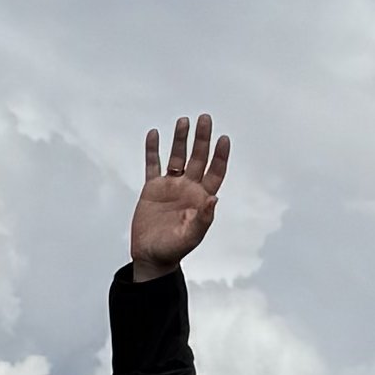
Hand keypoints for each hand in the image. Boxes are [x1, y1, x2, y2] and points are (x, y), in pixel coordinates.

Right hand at [129, 113, 230, 271]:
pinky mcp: (152, 188)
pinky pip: (153, 165)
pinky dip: (152, 150)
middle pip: (198, 158)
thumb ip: (203, 218)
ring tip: (183, 121)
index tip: (223, 139)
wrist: (150, 256)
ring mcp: (170, 186)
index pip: (215, 172)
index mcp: (201, 198)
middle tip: (205, 118)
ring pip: (177, 157)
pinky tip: (154, 134)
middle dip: (202, 139)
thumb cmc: (173, 250)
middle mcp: (188, 188)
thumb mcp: (191, 236)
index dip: (220, 156)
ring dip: (180, 139)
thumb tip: (214, 198)